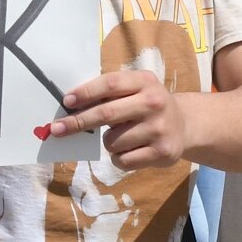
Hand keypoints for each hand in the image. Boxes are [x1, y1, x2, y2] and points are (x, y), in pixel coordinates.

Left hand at [49, 69, 186, 170]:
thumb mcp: (136, 89)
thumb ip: (110, 93)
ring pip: (112, 141)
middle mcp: (154, 103)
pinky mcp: (161, 152)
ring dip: (107, 142)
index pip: (110, 84)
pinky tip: (131, 150)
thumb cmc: (148, 106)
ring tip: (122, 137)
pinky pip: (122, 160)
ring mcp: (159, 129)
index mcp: (145, 81)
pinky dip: (118, 158)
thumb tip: (71, 106)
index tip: (67, 102)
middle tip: (57, 129)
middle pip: (107, 114)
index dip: (86, 93)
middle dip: (78, 122)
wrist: (185, 126)